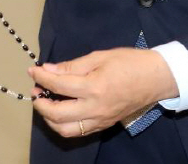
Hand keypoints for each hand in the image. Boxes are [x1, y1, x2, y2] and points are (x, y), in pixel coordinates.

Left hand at [28, 47, 177, 138]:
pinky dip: (64, 124)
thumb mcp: (100, 56)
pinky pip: (78, 131)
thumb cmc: (129, 62)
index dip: (41, 77)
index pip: (58, 85)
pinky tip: (61, 111)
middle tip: (35, 90)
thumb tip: (49, 69)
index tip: (32, 71)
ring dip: (49, 118)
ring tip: (45, 102)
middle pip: (57, 114)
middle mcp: (94, 108)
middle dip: (40, 103)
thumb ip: (73, 65)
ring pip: (65, 129)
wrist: (155, 78)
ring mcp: (99, 120)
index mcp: (93, 87)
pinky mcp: (104, 125)